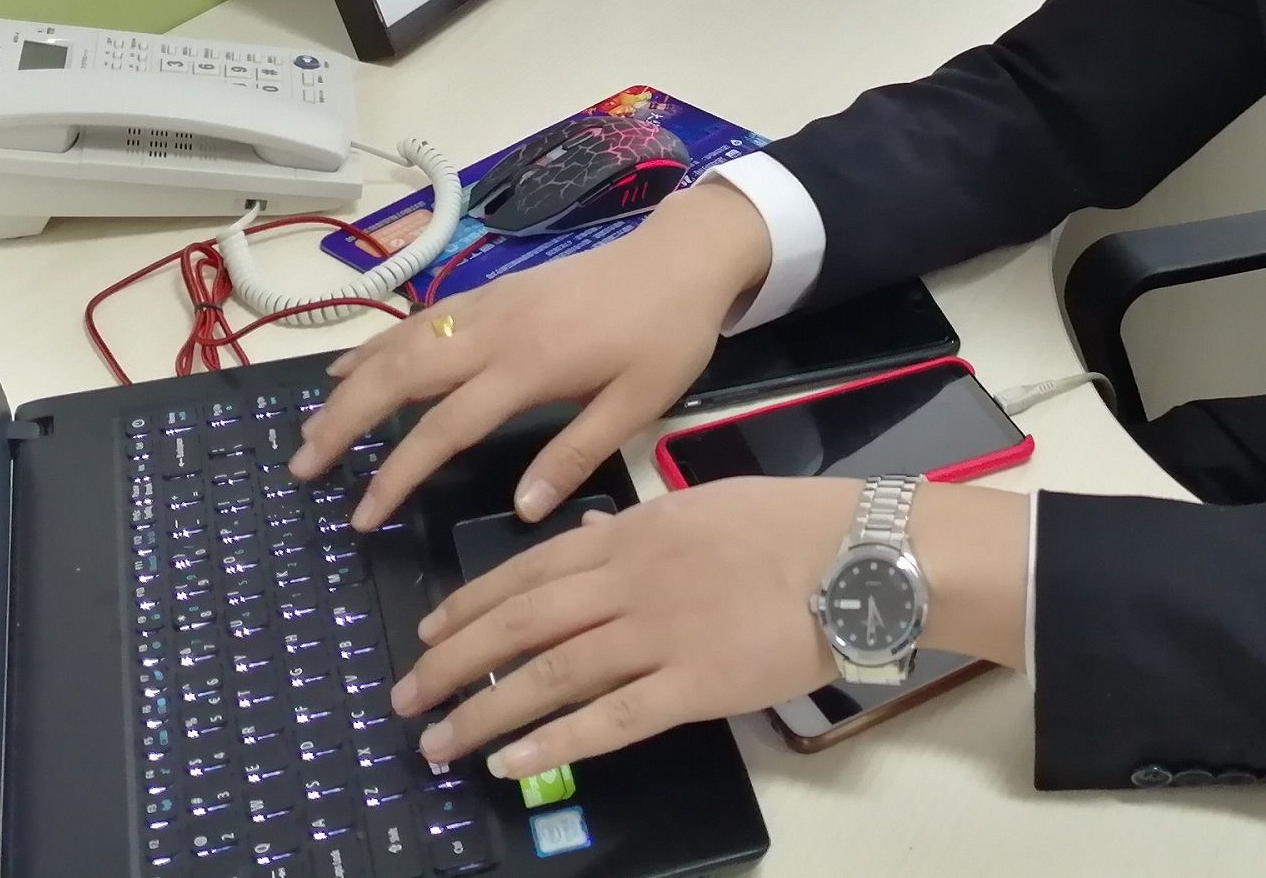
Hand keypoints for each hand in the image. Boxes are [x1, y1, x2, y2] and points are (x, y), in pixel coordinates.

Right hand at [290, 181, 772, 526]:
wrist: (682, 256)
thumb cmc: (668, 334)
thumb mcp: (639, 404)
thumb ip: (576, 454)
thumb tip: (520, 508)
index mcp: (529, 367)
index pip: (443, 429)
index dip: (396, 475)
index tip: (362, 516)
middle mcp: (495, 331)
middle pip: (399, 377)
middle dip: (344, 422)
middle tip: (303, 467)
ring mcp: (489, 305)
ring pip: (401, 343)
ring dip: (349, 383)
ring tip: (310, 428)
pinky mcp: (494, 291)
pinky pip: (420, 320)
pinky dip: (377, 344)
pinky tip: (351, 364)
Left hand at [393, 477, 1033, 777]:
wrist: (857, 557)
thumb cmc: (792, 524)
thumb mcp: (701, 503)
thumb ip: (633, 525)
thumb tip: (580, 537)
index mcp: (632, 533)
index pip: (530, 570)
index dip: (472, 603)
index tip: (429, 630)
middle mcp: (630, 582)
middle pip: (522, 623)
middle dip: (454, 660)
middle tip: (407, 695)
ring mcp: (658, 635)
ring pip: (550, 674)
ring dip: (485, 709)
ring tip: (438, 740)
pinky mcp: (691, 686)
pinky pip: (607, 720)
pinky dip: (553, 742)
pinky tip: (509, 762)